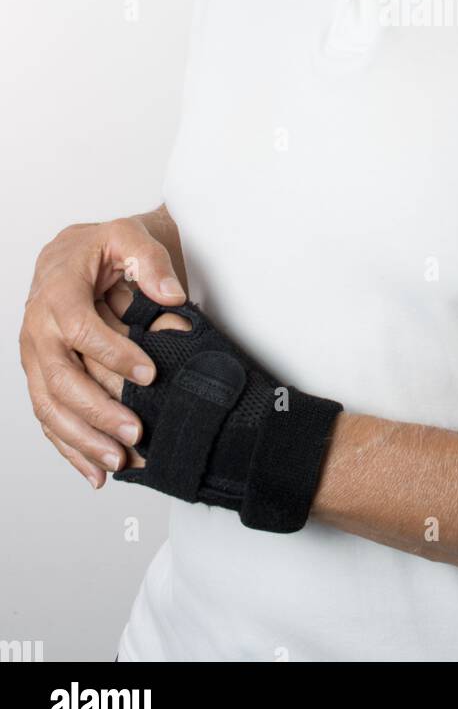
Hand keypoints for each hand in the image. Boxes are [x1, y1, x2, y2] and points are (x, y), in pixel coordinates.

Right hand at [19, 217, 187, 488]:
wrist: (78, 252)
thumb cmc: (105, 247)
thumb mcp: (130, 236)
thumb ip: (151, 261)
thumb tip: (171, 297)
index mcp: (57, 291)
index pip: (80, 328)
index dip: (113, 353)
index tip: (150, 373)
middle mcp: (37, 328)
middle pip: (59, 378)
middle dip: (97, 411)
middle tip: (134, 434)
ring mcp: (34, 356)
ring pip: (49, 406)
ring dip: (82, 439)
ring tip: (119, 462)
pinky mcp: (40, 376)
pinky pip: (48, 417)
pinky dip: (69, 448)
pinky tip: (95, 472)